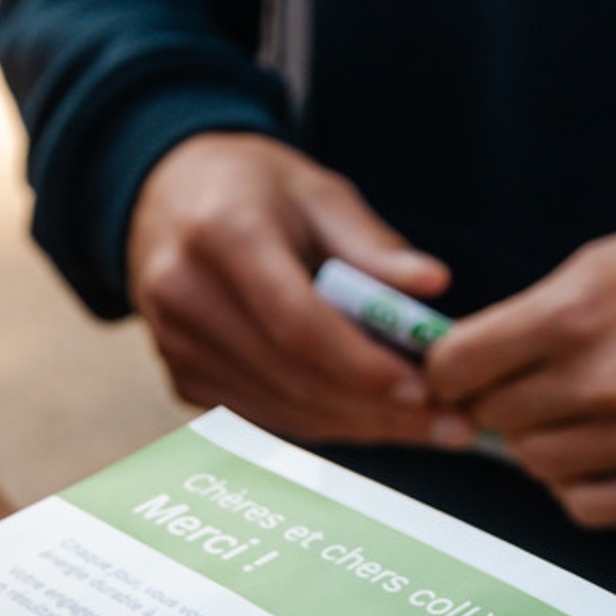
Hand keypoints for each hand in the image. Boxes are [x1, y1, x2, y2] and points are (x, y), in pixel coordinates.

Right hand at [125, 133, 479, 451]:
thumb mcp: (317, 192)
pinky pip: (263, 416)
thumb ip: (373, 245)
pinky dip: (324, 422)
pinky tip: (372, 417)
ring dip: (359, 425)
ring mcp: (175, 344)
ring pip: (282, 408)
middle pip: (292, 375)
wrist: (165, 199)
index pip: (297, 322)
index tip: (425, 388)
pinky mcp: (180, 377)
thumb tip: (434, 285)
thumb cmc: (254, 189)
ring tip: (426, 426)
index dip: (361, 365)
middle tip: (450, 424)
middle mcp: (185, 295)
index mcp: (222, 234)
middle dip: (378, 408)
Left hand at [424, 201, 615, 525]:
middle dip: (502, 403)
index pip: (458, 366)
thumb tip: (473, 359)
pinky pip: (588, 506)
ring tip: (587, 412)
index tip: (465, 371)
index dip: (453, 369)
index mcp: (581, 311)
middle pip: (495, 419)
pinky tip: (610, 451)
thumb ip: (544, 310)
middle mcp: (608, 380)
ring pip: (537, 465)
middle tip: (535, 388)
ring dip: (546, 443)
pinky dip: (585, 484)